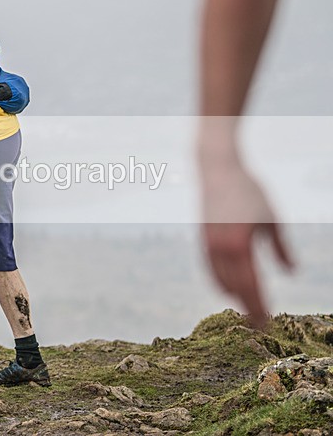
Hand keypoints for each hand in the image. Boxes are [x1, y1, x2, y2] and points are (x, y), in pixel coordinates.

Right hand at [199, 150, 293, 327]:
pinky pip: (211, 270)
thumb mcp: (271, 219)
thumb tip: (291, 272)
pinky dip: (221, 283)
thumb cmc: (249, 192)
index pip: (251, 284)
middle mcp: (221, 248)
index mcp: (241, 243)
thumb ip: (281, 248)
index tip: (266, 322)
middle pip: (236, 288)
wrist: (218, 171)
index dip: (259, 305)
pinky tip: (231, 290)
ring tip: (248, 308)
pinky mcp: (202, 241)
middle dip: (248, 307)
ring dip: (235, 297)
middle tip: (260, 324)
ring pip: (220, 281)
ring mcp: (208, 245)